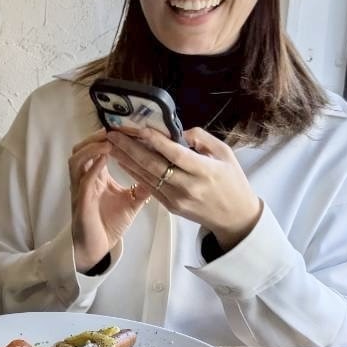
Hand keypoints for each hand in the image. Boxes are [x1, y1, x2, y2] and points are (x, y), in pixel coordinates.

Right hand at [68, 131, 149, 270]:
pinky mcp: (81, 202)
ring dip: (91, 148)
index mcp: (94, 176)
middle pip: (81, 149)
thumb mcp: (131, 200)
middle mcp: (84, 179)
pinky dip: (93, 166)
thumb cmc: (109, 224)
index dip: (105, 137)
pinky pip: (83, 179)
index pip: (96, 150)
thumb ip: (142, 185)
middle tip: (111, 129)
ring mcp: (80, 189)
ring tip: (108, 140)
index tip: (122, 127)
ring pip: (76, 160)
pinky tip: (104, 157)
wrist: (97, 247)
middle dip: (94, 137)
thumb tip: (162, 173)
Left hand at [104, 124, 262, 249]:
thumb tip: (177, 131)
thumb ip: (202, 139)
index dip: (157, 142)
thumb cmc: (232, 181)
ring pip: (147, 177)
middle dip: (131, 148)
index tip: (140, 129)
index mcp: (205, 171)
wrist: (235, 217)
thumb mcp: (225, 153)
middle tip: (113, 134)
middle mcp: (188, 186)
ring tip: (111, 145)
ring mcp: (177, 199)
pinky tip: (123, 162)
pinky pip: (149, 188)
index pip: (176, 155)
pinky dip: (135, 174)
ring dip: (127, 160)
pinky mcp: (170, 207)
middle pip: (154, 165)